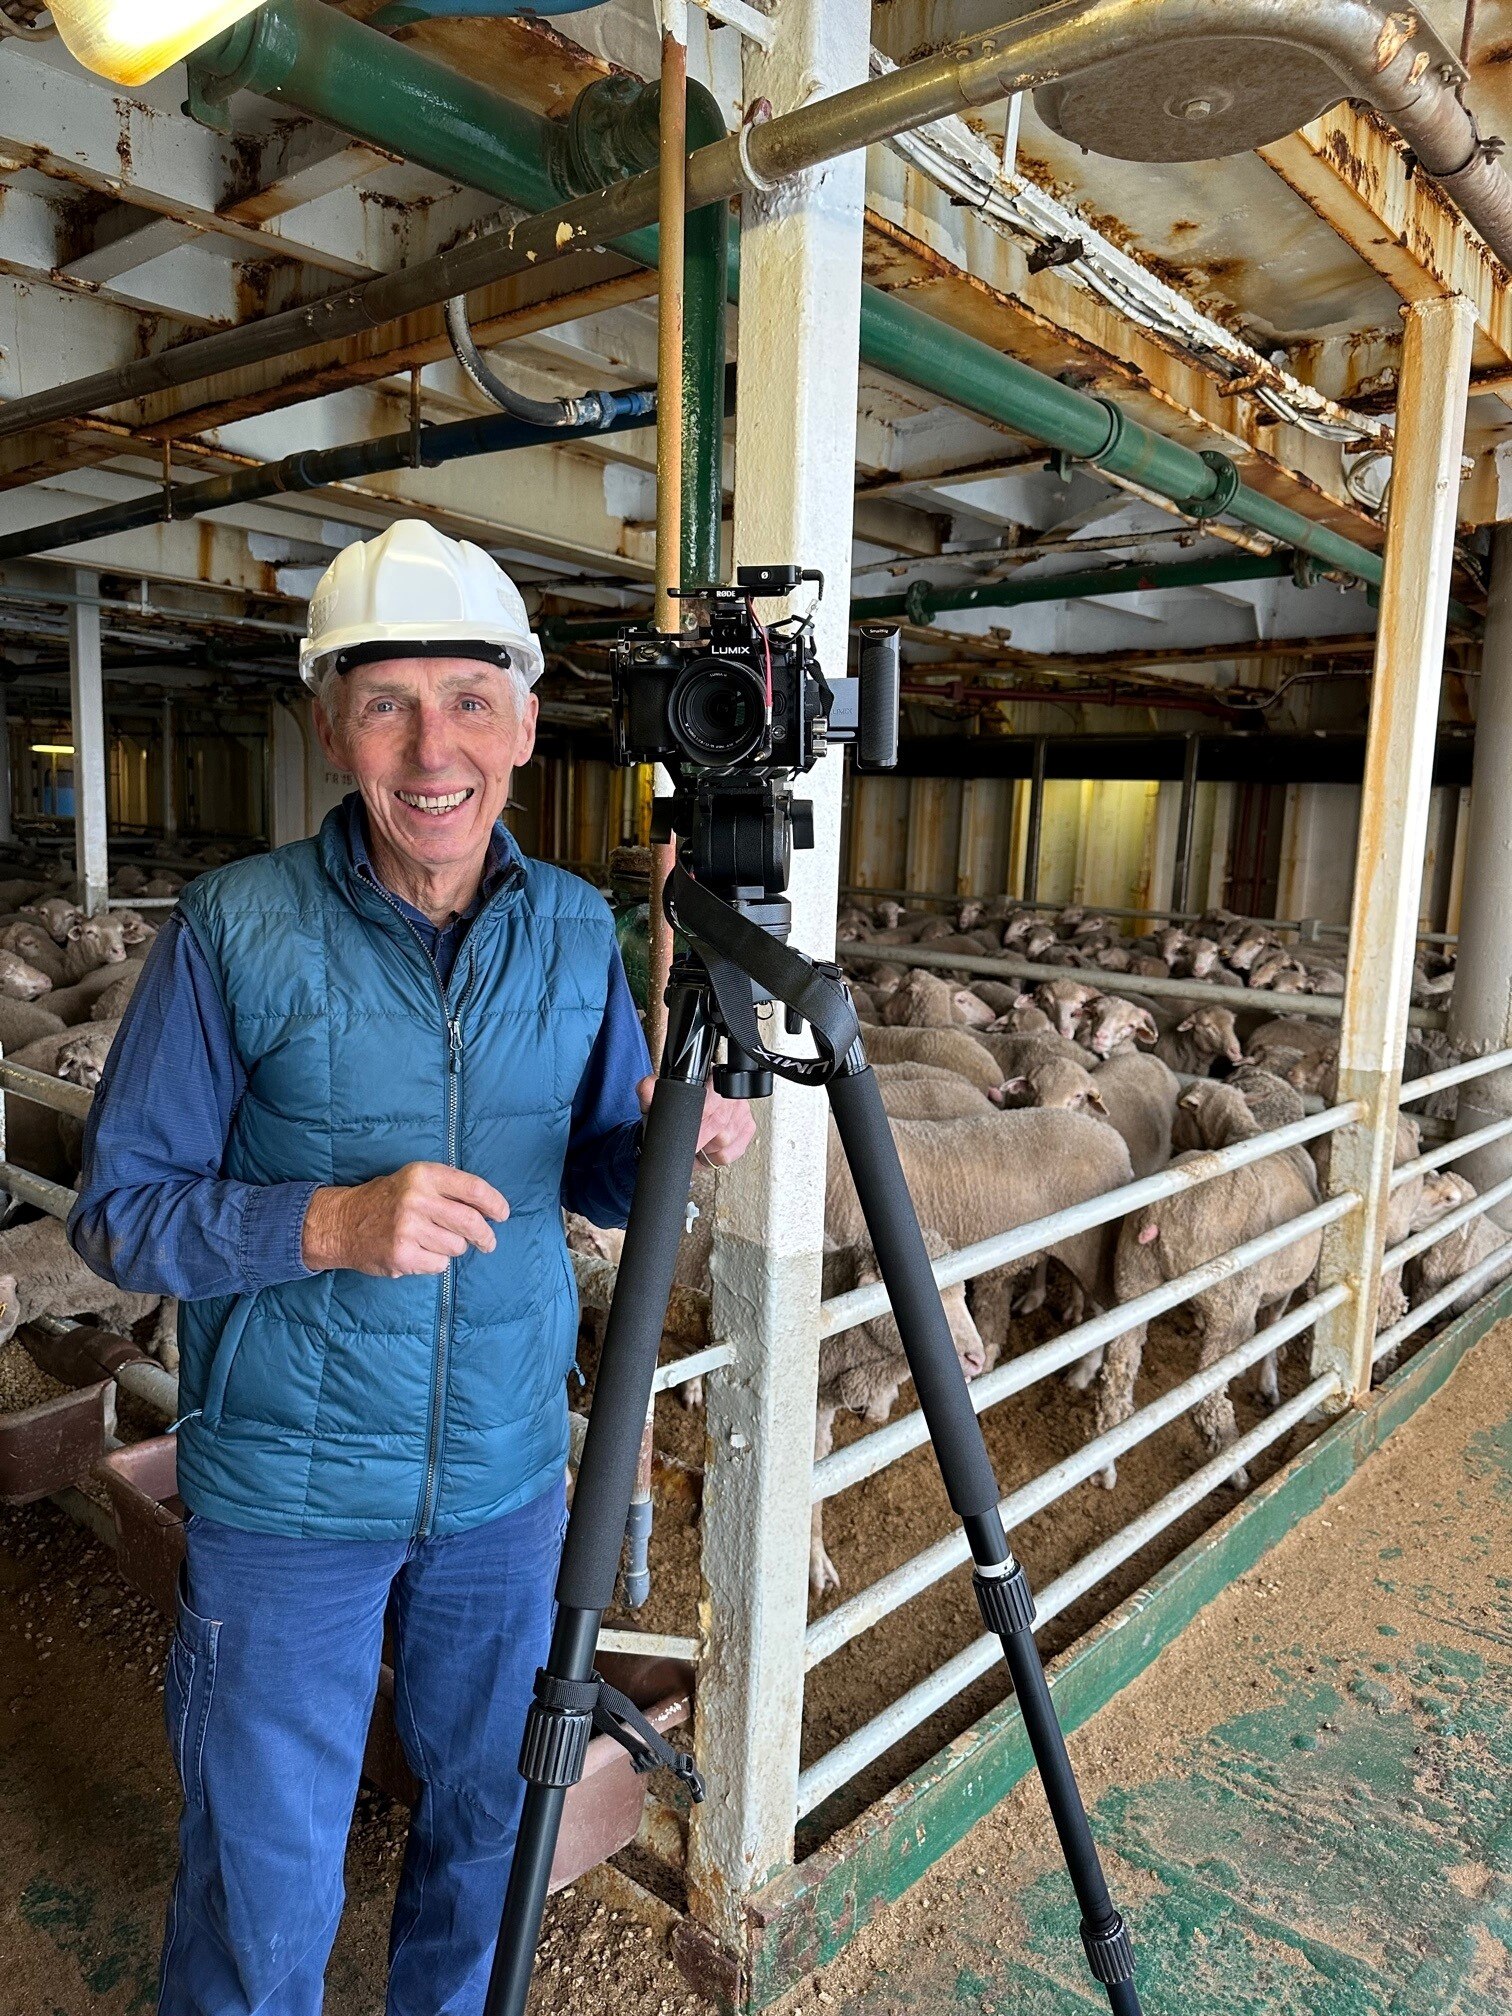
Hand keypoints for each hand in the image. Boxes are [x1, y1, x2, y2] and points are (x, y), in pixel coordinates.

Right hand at [302, 1162, 507, 1277]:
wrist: (342, 1223)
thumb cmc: (386, 1200)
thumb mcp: (414, 1180)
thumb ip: (448, 1188)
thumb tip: (489, 1209)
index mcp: (423, 1175)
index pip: (473, 1188)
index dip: (494, 1203)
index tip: (502, 1214)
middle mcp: (416, 1199)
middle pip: (471, 1221)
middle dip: (485, 1235)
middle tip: (488, 1242)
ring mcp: (408, 1228)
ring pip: (456, 1246)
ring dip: (452, 1248)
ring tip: (431, 1241)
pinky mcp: (402, 1255)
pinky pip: (439, 1264)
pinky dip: (435, 1262)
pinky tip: (418, 1253)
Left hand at [636, 1077, 756, 1168]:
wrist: (687, 1117)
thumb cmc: (676, 1108)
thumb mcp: (658, 1100)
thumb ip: (648, 1091)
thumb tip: (647, 1086)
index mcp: (712, 1081)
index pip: (710, 1102)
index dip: (697, 1121)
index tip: (686, 1135)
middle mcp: (731, 1095)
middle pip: (719, 1125)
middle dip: (699, 1140)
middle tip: (686, 1145)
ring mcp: (742, 1112)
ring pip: (725, 1141)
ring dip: (706, 1148)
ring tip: (697, 1142)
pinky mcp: (747, 1129)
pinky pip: (732, 1152)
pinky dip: (716, 1156)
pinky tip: (709, 1148)